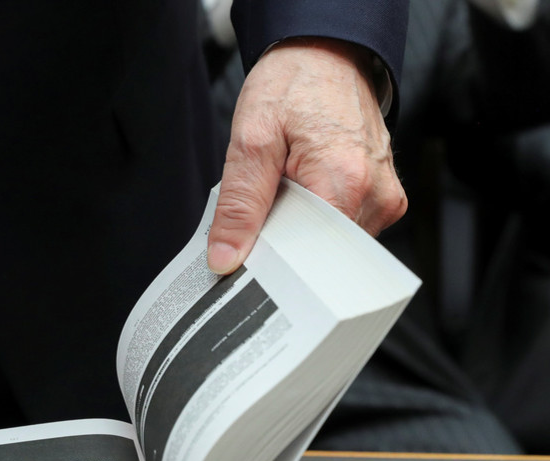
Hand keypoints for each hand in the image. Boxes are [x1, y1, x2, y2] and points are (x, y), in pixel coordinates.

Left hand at [207, 37, 407, 273]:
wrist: (325, 54)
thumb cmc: (294, 85)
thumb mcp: (251, 141)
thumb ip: (239, 206)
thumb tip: (226, 256)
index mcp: (345, 182)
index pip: (309, 257)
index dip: (272, 257)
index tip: (246, 248)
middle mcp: (375, 194)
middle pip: (320, 252)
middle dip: (284, 239)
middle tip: (266, 203)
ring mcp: (384, 196)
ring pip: (330, 242)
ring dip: (300, 226)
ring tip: (288, 187)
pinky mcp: (383, 195)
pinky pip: (343, 225)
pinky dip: (316, 215)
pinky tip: (305, 188)